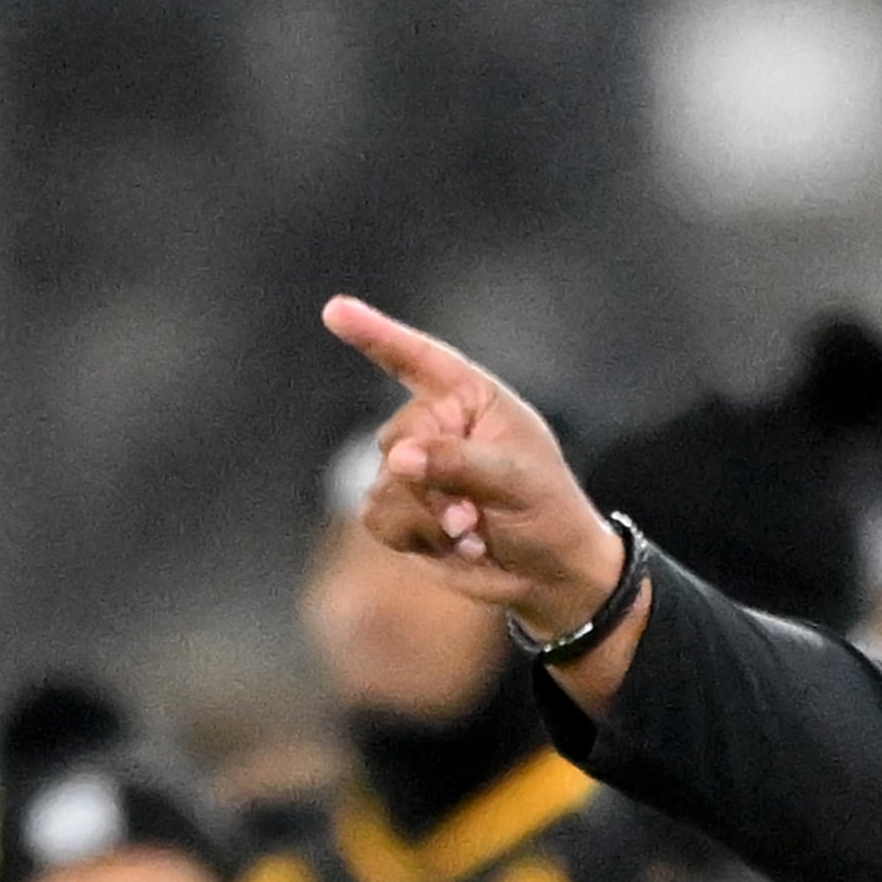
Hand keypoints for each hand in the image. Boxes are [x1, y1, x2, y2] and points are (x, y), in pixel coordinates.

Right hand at [319, 297, 625, 644]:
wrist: (546, 571)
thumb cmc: (547, 510)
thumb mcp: (517, 480)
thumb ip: (459, 463)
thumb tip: (398, 458)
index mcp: (470, 398)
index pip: (418, 359)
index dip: (375, 334)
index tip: (335, 310)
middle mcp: (434, 425)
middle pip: (399, 442)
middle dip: (435, 485)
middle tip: (477, 513)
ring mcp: (411, 468)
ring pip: (385, 485)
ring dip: (429, 518)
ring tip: (474, 531)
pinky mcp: (398, 509)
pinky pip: (379, 517)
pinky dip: (417, 537)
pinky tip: (456, 545)